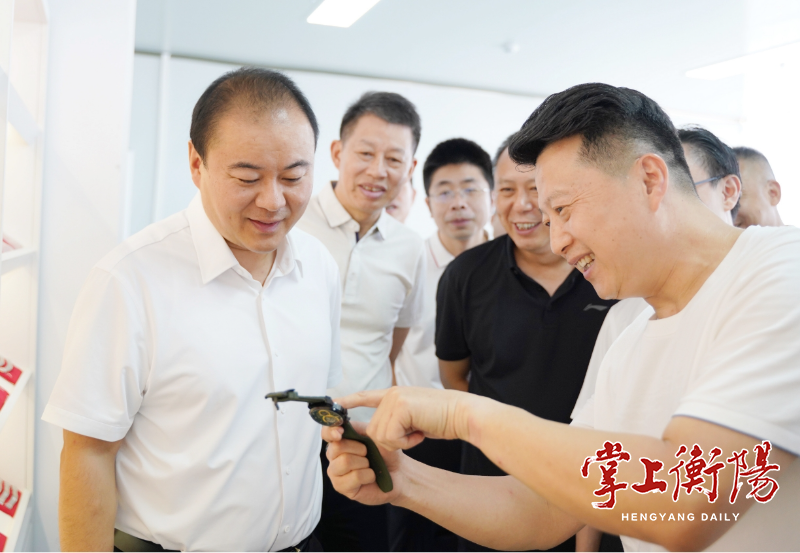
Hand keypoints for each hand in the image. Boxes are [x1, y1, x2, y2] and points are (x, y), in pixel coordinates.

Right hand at [322, 422, 403, 504]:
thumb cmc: (384, 453)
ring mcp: (335, 473)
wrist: (397, 471)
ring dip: (364, 462)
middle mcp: (333, 456)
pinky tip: (370, 476)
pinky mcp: (341, 487)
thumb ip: (354, 428)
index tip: (341, 432)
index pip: (326, 433)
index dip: (331, 431)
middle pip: (337, 447)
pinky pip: (354, 477)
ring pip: (345, 462)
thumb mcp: (371, 434)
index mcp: (339, 441)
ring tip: (369, 465)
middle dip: (359, 448)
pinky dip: (368, 475)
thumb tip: (340, 426)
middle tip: (367, 453)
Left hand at [337, 386, 478, 450]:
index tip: (334, 404)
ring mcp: (395, 398)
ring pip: (380, 435)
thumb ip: (397, 419)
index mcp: (395, 395)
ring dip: (400, 442)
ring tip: (418, 432)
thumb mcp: (415, 417)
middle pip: (374, 430)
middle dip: (393, 441)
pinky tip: (419, 434)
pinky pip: (390, 437)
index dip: (349, 401)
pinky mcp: (400, 407)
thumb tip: (380, 432)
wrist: (463, 415)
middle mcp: (391, 394)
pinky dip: (405, 443)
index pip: (366, 396)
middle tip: (415, 434)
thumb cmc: (443, 419)